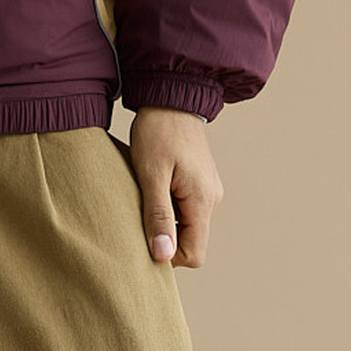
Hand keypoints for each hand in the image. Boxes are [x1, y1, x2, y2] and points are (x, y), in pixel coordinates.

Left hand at [129, 106, 223, 268]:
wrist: (170, 94)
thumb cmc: (157, 131)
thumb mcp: (151, 174)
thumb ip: (157, 215)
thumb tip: (162, 256)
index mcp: (203, 200)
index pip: (194, 254)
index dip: (168, 254)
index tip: (143, 235)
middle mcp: (212, 198)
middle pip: (191, 240)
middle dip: (164, 235)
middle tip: (138, 212)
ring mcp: (208, 189)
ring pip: (187, 223)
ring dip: (165, 218)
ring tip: (145, 193)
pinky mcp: (200, 180)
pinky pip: (186, 206)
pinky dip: (169, 204)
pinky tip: (153, 185)